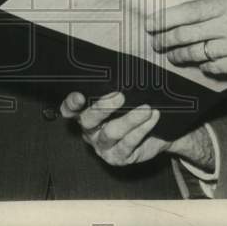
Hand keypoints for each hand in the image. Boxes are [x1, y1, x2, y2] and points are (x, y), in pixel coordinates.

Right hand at [59, 91, 213, 169]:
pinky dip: (142, 129)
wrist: (157, 134)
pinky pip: (128, 143)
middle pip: (88, 120)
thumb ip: (115, 86)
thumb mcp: (124, 96)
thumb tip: (121, 68)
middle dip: (103, 107)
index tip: (80, 96)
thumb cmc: (134, 109)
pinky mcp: (118, 157)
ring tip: (146, 108)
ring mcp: (103, 146)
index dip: (71, 104)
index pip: (70, 109)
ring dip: (130, 119)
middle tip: (120, 96)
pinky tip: (153, 117)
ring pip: (111, 132)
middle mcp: (90, 131)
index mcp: (85, 113)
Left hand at [147, 0, 226, 74]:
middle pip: (187, 36)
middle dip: (166, 41)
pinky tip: (199, 63)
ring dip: (180, 56)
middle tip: (156, 43)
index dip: (164, 20)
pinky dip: (204, 66)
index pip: (186, 12)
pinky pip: (214, 68)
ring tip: (172, 55)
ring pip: (197, 55)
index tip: (150, 24)